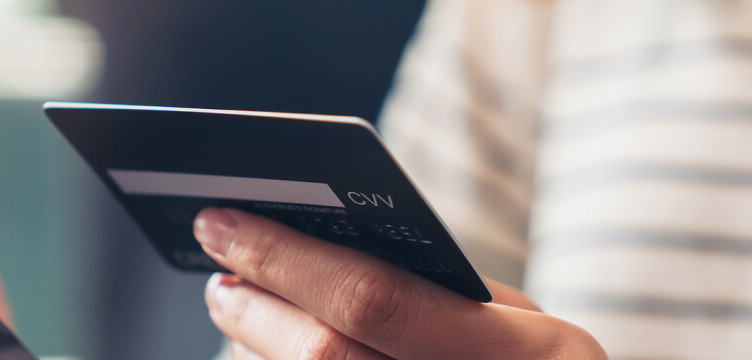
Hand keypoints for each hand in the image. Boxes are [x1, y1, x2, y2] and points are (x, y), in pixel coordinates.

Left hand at [193, 208, 605, 358]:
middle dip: (256, 310)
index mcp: (533, 351)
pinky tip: (266, 354)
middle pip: (324, 358)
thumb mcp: (521, 326)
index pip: (373, 297)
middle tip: (218, 275)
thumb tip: (302, 251)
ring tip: (237, 309)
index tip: (224, 222)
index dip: (283, 259)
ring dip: (257, 351)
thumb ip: (434, 291)